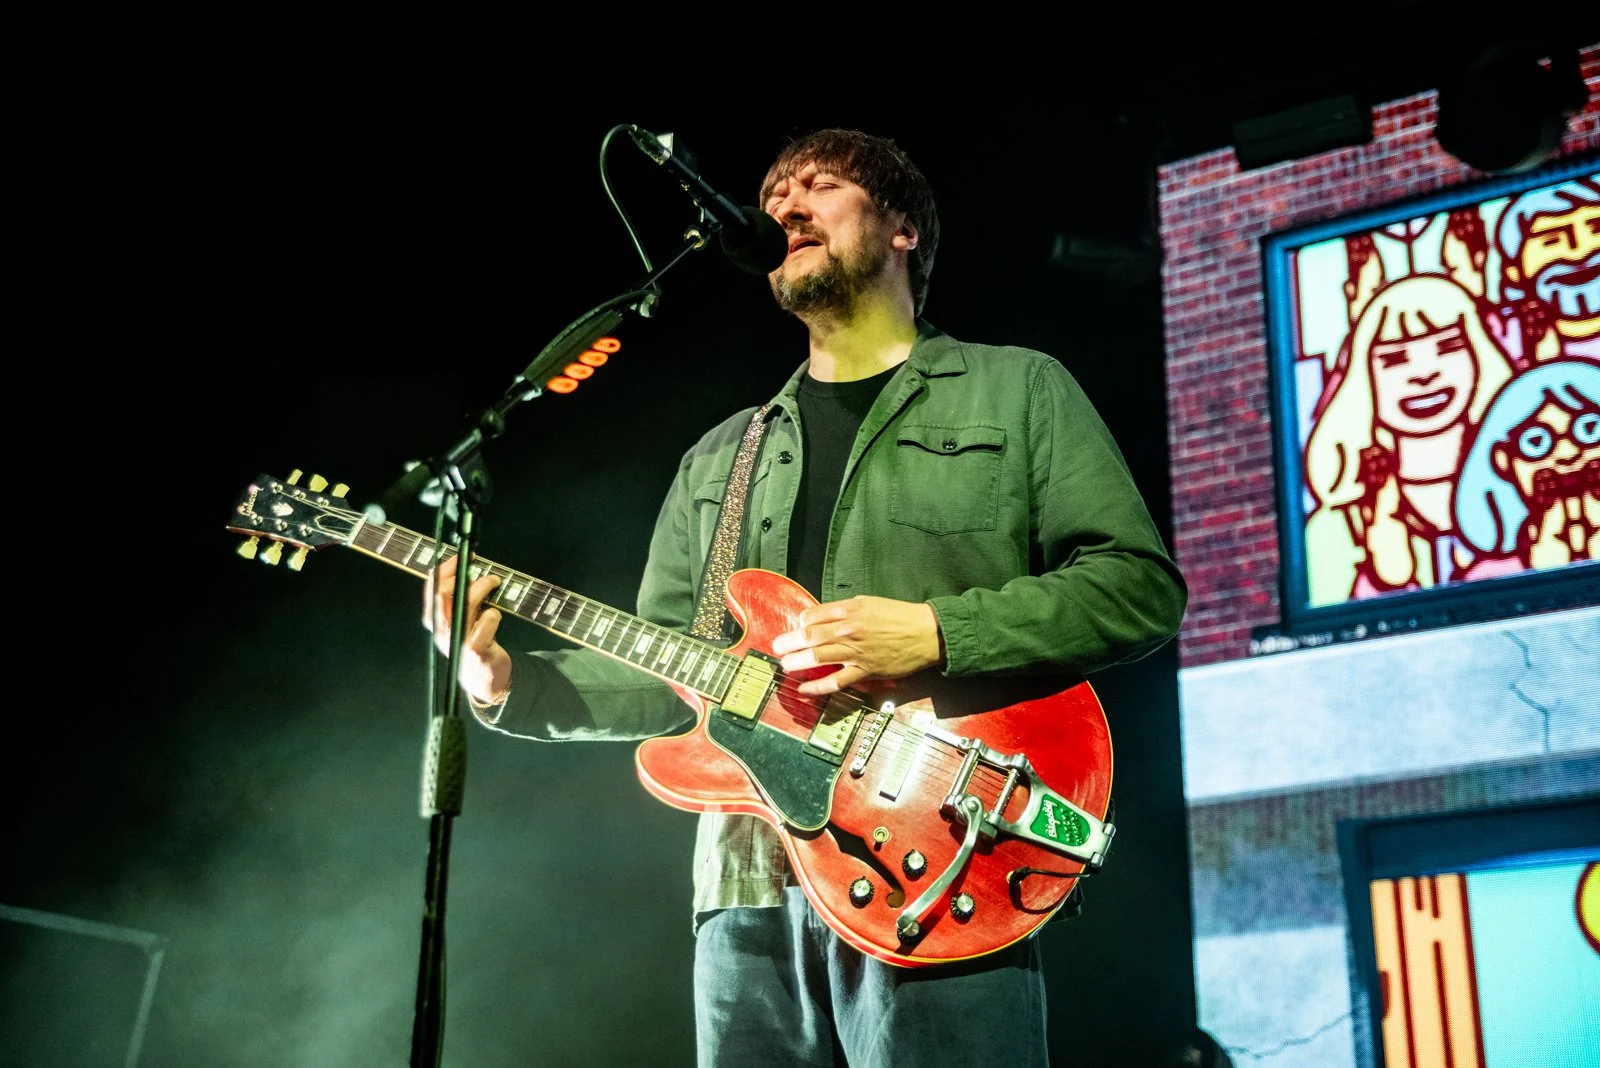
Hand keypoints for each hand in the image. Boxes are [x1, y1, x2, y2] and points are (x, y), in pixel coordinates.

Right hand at [423, 555, 512, 705]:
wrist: (484, 678)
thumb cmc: (473, 642)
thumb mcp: (460, 620)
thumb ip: (457, 599)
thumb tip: (465, 569)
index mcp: (434, 621)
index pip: (432, 588)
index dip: (446, 569)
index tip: (463, 557)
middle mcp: (441, 631)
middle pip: (444, 594)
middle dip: (463, 575)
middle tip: (481, 568)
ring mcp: (457, 641)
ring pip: (465, 604)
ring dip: (482, 588)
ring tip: (494, 582)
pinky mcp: (475, 651)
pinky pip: (485, 624)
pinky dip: (492, 615)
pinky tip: (495, 615)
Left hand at [771, 596, 943, 696]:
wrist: (927, 633)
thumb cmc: (900, 616)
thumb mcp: (870, 603)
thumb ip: (845, 611)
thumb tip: (823, 618)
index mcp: (849, 610)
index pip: (812, 616)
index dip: (800, 623)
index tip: (796, 629)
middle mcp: (848, 630)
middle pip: (809, 636)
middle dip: (788, 643)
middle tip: (777, 647)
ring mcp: (855, 652)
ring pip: (817, 657)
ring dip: (796, 662)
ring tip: (785, 665)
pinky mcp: (864, 671)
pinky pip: (835, 681)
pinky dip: (816, 686)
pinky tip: (803, 688)